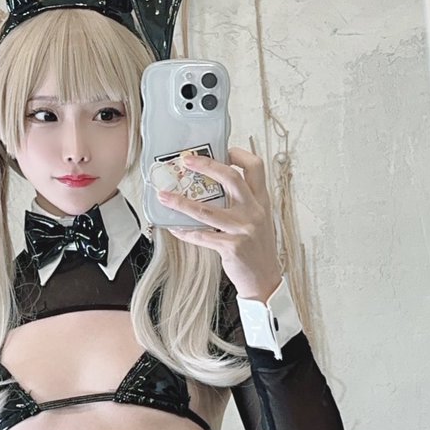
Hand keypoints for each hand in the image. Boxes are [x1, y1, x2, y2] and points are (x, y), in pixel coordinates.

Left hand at [159, 146, 281, 300]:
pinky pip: (201, 236)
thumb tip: (214, 189)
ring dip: (181, 202)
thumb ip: (243, 203)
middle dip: (206, 165)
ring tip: (165, 196)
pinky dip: (185, 231)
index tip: (222, 150)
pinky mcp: (231, 247)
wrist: (264, 280)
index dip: (238, 154)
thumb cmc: (257, 249)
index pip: (255, 167)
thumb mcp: (258, 220)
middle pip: (230, 178)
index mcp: (261, 201)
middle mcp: (254, 212)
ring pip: (206, 210)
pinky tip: (174, 227)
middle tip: (187, 161)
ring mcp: (243, 229)